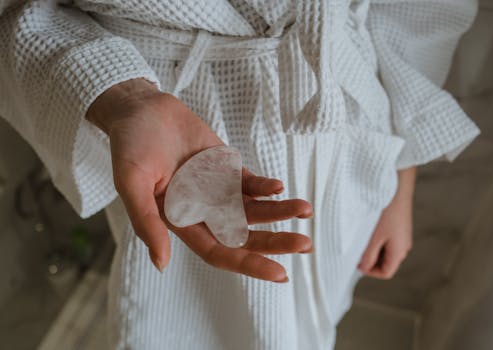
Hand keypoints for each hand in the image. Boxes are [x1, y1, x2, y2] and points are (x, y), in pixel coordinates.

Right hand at [86, 78, 312, 281]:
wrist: (142, 109)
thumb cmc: (130, 145)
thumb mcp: (131, 183)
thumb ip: (146, 222)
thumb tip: (161, 264)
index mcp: (180, 221)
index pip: (219, 252)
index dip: (248, 263)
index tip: (280, 273)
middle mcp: (202, 211)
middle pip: (244, 235)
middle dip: (274, 241)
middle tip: (305, 244)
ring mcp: (216, 189)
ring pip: (253, 210)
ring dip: (279, 212)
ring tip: (305, 209)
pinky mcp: (225, 168)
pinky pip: (250, 183)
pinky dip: (265, 187)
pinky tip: (280, 187)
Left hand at [358, 167, 415, 278]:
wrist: (397, 187)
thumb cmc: (386, 213)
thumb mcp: (374, 238)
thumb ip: (368, 256)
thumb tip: (363, 268)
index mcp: (399, 252)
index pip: (386, 273)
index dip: (370, 271)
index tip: (357, 261)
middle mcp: (404, 246)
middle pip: (385, 262)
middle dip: (370, 259)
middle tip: (356, 249)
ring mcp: (402, 235)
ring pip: (385, 250)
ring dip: (372, 248)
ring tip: (361, 238)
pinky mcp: (400, 226)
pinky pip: (387, 239)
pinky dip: (377, 238)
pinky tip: (368, 228)